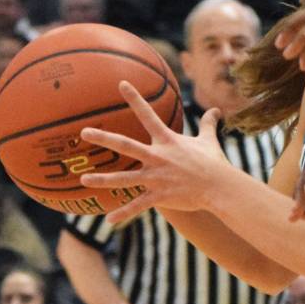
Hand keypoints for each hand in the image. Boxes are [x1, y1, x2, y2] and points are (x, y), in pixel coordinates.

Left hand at [79, 81, 227, 225]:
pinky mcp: (160, 196)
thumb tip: (216, 109)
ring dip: (103, 179)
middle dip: (104, 138)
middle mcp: (158, 157)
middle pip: (126, 145)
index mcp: (168, 141)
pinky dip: (124, 213)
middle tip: (84, 132)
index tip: (121, 83)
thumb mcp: (209, 141)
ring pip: (125, 178)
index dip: (135, 98)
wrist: (220, 186)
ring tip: (84, 180)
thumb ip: (208, 124)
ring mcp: (157, 177)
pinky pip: (138, 205)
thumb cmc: (214, 163)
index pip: (148, 115)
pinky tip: (108, 220)